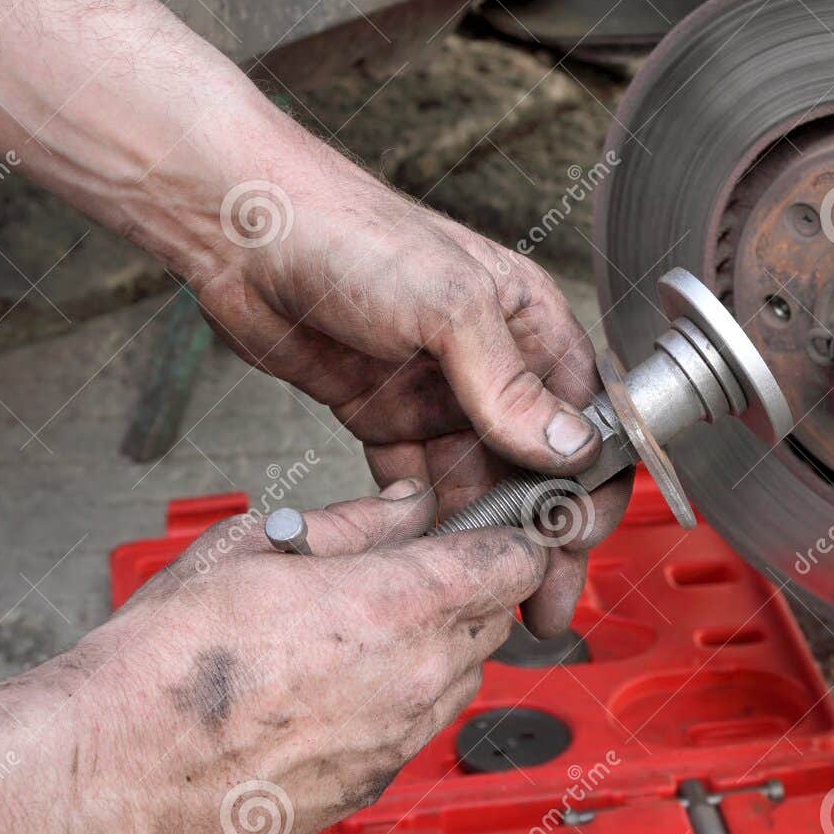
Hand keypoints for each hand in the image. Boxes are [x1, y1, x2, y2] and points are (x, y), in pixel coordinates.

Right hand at [80, 480, 543, 833]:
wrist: (116, 765)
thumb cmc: (170, 659)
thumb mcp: (258, 545)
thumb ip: (356, 522)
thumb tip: (408, 503)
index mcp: (397, 605)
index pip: (512, 564)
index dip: (507, 539)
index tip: (490, 530)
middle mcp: (415, 677)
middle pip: (492, 621)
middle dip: (466, 591)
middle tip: (408, 575)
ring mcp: (398, 738)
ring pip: (461, 678)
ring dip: (436, 649)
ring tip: (358, 633)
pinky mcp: (373, 782)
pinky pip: (418, 729)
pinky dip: (400, 703)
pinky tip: (337, 688)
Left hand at [188, 139, 629, 635]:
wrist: (243, 228)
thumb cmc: (353, 235)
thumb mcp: (446, 305)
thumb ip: (508, 384)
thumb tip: (570, 449)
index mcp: (531, 327)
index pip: (589, 421)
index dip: (590, 487)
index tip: (577, 544)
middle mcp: (494, 366)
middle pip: (538, 468)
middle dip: (544, 537)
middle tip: (542, 604)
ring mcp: (438, 395)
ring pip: (479, 485)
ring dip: (486, 541)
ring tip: (487, 600)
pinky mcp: (385, 416)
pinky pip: (418, 485)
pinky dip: (426, 525)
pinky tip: (428, 562)